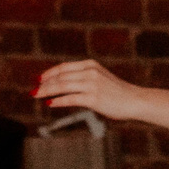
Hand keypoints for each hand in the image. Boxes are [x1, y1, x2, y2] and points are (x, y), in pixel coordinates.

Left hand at [33, 59, 147, 122]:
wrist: (135, 100)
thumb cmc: (118, 92)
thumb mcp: (100, 78)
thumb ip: (84, 78)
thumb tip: (64, 85)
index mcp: (90, 65)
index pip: (64, 67)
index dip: (49, 73)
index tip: (39, 79)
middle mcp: (90, 72)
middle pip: (60, 77)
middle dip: (45, 84)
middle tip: (33, 91)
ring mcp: (91, 84)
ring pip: (62, 86)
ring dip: (47, 91)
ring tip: (37, 96)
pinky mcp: (93, 98)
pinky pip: (70, 98)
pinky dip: (58, 101)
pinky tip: (50, 103)